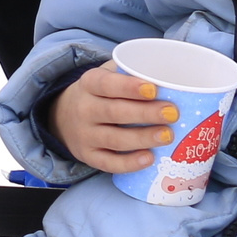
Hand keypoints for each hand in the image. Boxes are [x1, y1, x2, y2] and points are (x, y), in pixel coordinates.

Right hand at [51, 65, 180, 174]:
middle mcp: (83, 109)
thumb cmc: (101, 94)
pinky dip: (129, 163)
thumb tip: (171, 76)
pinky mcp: (88, 156)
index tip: (153, 89)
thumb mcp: (107, 75)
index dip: (129, 87)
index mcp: (89, 84)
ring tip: (167, 135)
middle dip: (145, 113)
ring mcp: (84, 135)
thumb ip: (131, 72)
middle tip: (172, 113)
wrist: (64, 117)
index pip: (105, 84)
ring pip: (114, 139)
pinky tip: (149, 158)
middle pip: (114, 112)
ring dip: (142, 138)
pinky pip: (108, 163)